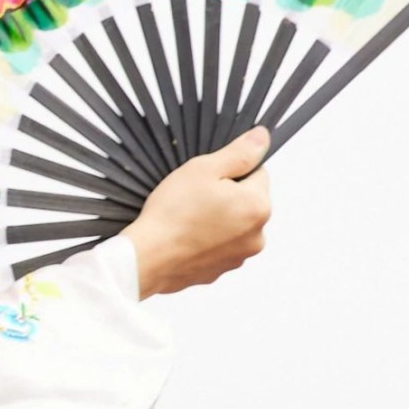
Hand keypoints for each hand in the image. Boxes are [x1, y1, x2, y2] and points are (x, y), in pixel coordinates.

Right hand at [128, 130, 271, 298]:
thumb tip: (262, 137)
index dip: (231, 171)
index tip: (208, 179)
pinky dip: (204, 242)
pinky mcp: (220, 271)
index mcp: (258, 206)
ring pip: (232, 227)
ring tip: (186, 219)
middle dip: (225, 197)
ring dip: (216, 221)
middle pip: (246, 202)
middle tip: (193, 198)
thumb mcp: (203, 169)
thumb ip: (239, 153)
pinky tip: (183, 237)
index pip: (257, 174)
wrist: (146, 258)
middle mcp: (257, 235)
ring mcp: (239, 257)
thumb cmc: (172, 214)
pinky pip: (217, 248)